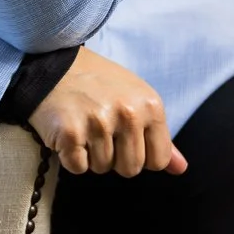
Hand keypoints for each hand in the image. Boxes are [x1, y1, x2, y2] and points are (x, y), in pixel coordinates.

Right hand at [28, 46, 188, 177]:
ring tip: (82, 122)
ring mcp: (99, 123)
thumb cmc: (97, 83)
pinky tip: (67, 130)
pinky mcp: (71, 133)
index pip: (158, 160)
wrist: (52, 64)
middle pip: (131, 169)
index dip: (138, 153)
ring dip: (90, 153)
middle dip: (113, 156)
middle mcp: (128, 113)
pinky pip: (78, 167)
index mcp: (150, 104)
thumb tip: (181, 169)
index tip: (122, 133)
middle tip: (98, 125)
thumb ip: (158, 135)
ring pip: (102, 169)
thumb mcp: (135, 99)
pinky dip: (70, 155)